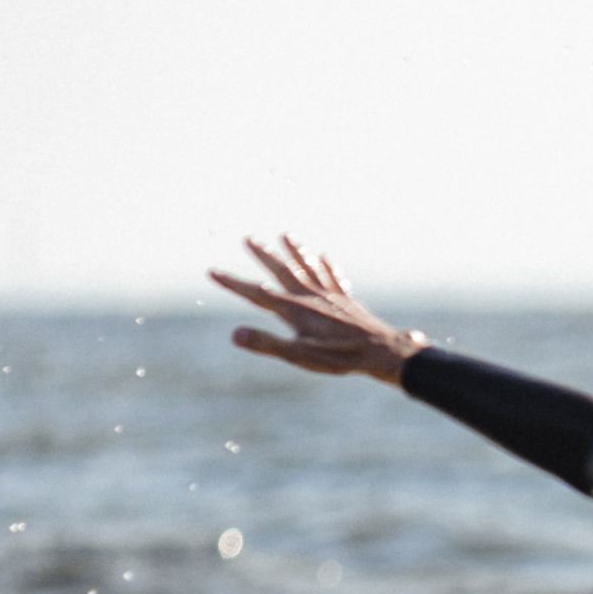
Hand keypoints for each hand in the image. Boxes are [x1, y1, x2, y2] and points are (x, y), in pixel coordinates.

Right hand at [209, 238, 422, 379]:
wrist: (380, 351)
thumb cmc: (338, 357)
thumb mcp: (297, 355)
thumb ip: (266, 343)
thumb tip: (234, 334)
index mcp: (294, 309)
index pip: (255, 294)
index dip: (233, 283)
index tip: (212, 271)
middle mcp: (310, 296)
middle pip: (282, 271)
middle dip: (264, 255)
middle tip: (249, 238)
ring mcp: (330, 296)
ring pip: (308, 267)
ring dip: (295, 252)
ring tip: (286, 235)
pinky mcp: (346, 301)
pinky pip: (333, 278)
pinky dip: (325, 266)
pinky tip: (324, 258)